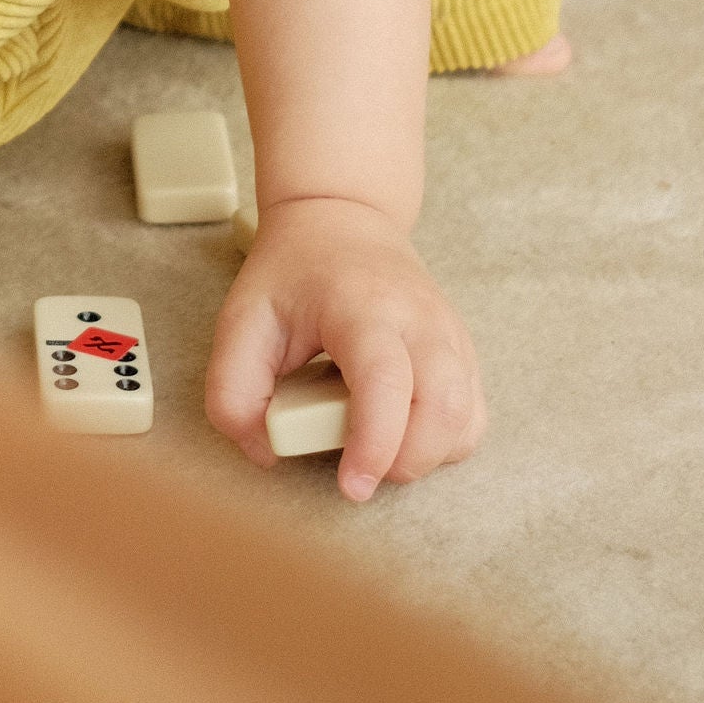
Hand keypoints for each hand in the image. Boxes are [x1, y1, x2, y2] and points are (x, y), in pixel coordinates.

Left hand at [205, 193, 484, 500]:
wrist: (342, 217)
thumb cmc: (294, 272)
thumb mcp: (240, 320)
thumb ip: (232, 393)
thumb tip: (265, 450)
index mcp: (364, 306)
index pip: (386, 381)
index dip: (374, 443)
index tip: (351, 485)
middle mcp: (420, 319)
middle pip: (443, 410)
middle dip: (403, 462)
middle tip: (356, 467)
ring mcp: (449, 333)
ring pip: (465, 419)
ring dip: (425, 456)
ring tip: (376, 444)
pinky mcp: (462, 351)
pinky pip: (471, 416)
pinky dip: (443, 442)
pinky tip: (402, 431)